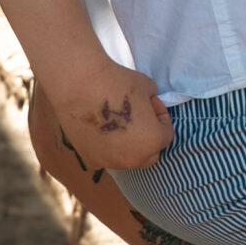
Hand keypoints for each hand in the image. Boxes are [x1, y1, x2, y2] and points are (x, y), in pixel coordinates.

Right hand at [50, 58, 171, 170]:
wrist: (79, 85)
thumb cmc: (118, 83)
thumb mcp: (148, 87)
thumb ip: (152, 102)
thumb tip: (148, 105)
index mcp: (152, 142)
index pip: (166, 134)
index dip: (161, 116)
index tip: (151, 103)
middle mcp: (132, 158)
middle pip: (149, 154)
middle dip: (149, 138)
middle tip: (140, 119)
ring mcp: (109, 162)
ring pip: (126, 159)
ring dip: (128, 146)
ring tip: (118, 124)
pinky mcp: (88, 159)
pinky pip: (105, 157)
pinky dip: (106, 148)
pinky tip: (100, 130)